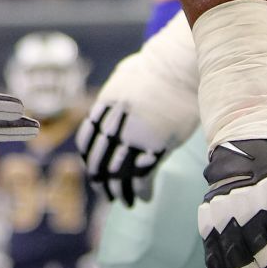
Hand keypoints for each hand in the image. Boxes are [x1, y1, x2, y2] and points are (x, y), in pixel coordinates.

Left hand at [77, 23, 202, 205]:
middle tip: (106, 195)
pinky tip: (144, 198)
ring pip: (120, 172)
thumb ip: (113, 97)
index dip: (89, 160)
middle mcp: (116, 122)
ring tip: (125, 202)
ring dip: (121, 192)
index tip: (93, 172)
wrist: (179, 65)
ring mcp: (135, 134)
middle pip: (101, 161)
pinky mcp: (156, 143)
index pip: (87, 140)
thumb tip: (106, 110)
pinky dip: (141, 190)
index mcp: (105, 106)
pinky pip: (143, 174)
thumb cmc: (156, 67)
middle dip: (102, 182)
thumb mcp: (124, 77)